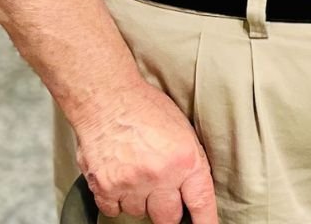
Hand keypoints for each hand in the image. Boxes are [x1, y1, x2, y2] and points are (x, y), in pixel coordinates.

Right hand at [72, 79, 217, 223]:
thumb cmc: (145, 108)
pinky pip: (114, 210)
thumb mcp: (183, 131)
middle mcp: (160, 176)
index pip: (201, 203)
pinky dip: (117, 200)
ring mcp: (131, 184)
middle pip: (168, 217)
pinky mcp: (105, 188)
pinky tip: (120, 178)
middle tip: (163, 192)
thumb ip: (189, 163)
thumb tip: (193, 190)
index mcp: (185, 160)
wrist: (107, 98)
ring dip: (141, 200)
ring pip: (140, 213)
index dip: (205, 221)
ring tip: (137, 173)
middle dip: (169, 210)